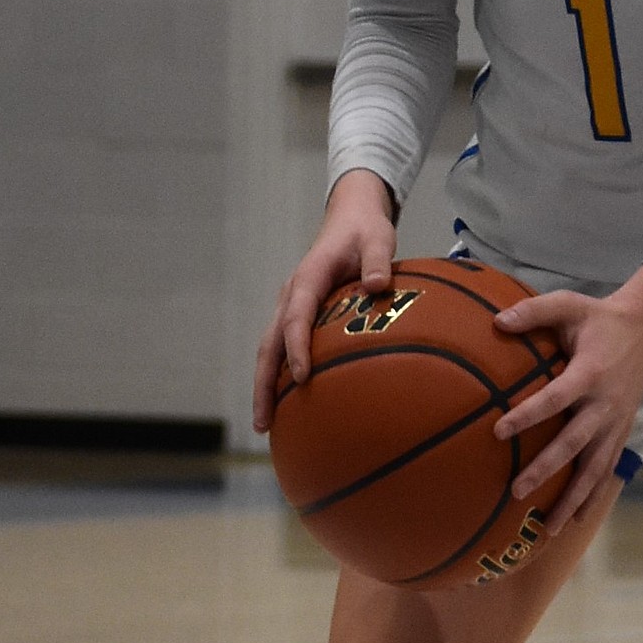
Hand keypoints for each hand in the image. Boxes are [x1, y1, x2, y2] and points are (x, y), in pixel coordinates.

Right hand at [252, 170, 396, 432]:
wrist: (350, 217)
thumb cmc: (366, 231)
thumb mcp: (378, 239)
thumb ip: (378, 261)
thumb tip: (378, 286)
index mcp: (308, 277)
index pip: (296, 316)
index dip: (296, 346)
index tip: (300, 376)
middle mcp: (291, 294)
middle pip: (269, 343)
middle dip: (263, 383)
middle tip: (264, 422)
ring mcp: (290, 306)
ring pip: (269, 350)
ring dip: (264, 386)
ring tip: (265, 425)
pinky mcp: (296, 314)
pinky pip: (281, 348)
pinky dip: (277, 376)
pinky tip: (286, 405)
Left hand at [492, 265, 642, 533]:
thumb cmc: (599, 318)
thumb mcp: (569, 304)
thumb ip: (534, 311)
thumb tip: (496, 321)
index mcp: (590, 373)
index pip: (556, 399)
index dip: (529, 415)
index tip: (499, 430)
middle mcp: (605, 404)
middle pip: (574, 444)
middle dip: (546, 469)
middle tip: (517, 490)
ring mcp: (616, 422)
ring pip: (595, 468)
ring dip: (572, 498)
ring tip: (548, 527)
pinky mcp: (622, 432)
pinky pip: (607, 469)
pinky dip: (592, 496)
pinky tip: (574, 519)